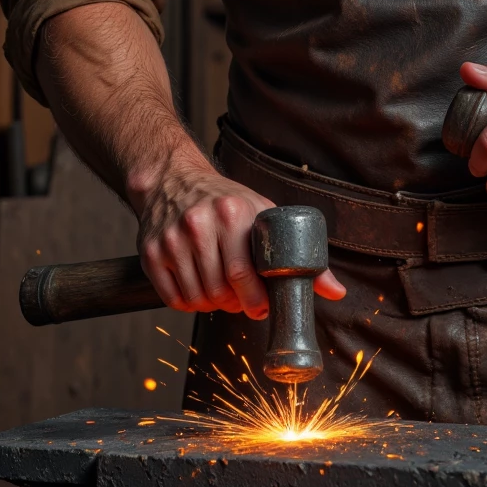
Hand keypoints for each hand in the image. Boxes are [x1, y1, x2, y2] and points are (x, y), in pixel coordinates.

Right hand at [132, 151, 345, 316]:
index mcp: (232, 212)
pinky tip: (198, 289)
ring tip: (222, 293)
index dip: (255, 300)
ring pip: (197, 297)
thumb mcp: (264, 215)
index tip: (261, 307)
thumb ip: (300, 255)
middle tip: (242, 301)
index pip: (243, 273)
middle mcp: (199, 223)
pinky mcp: (151, 253)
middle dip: (236, 305)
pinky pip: (172, 299)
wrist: (173, 180)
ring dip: (213, 305)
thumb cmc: (226, 201)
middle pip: (220, 290)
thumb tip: (336, 291)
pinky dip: (188, 303)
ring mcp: (171, 239)